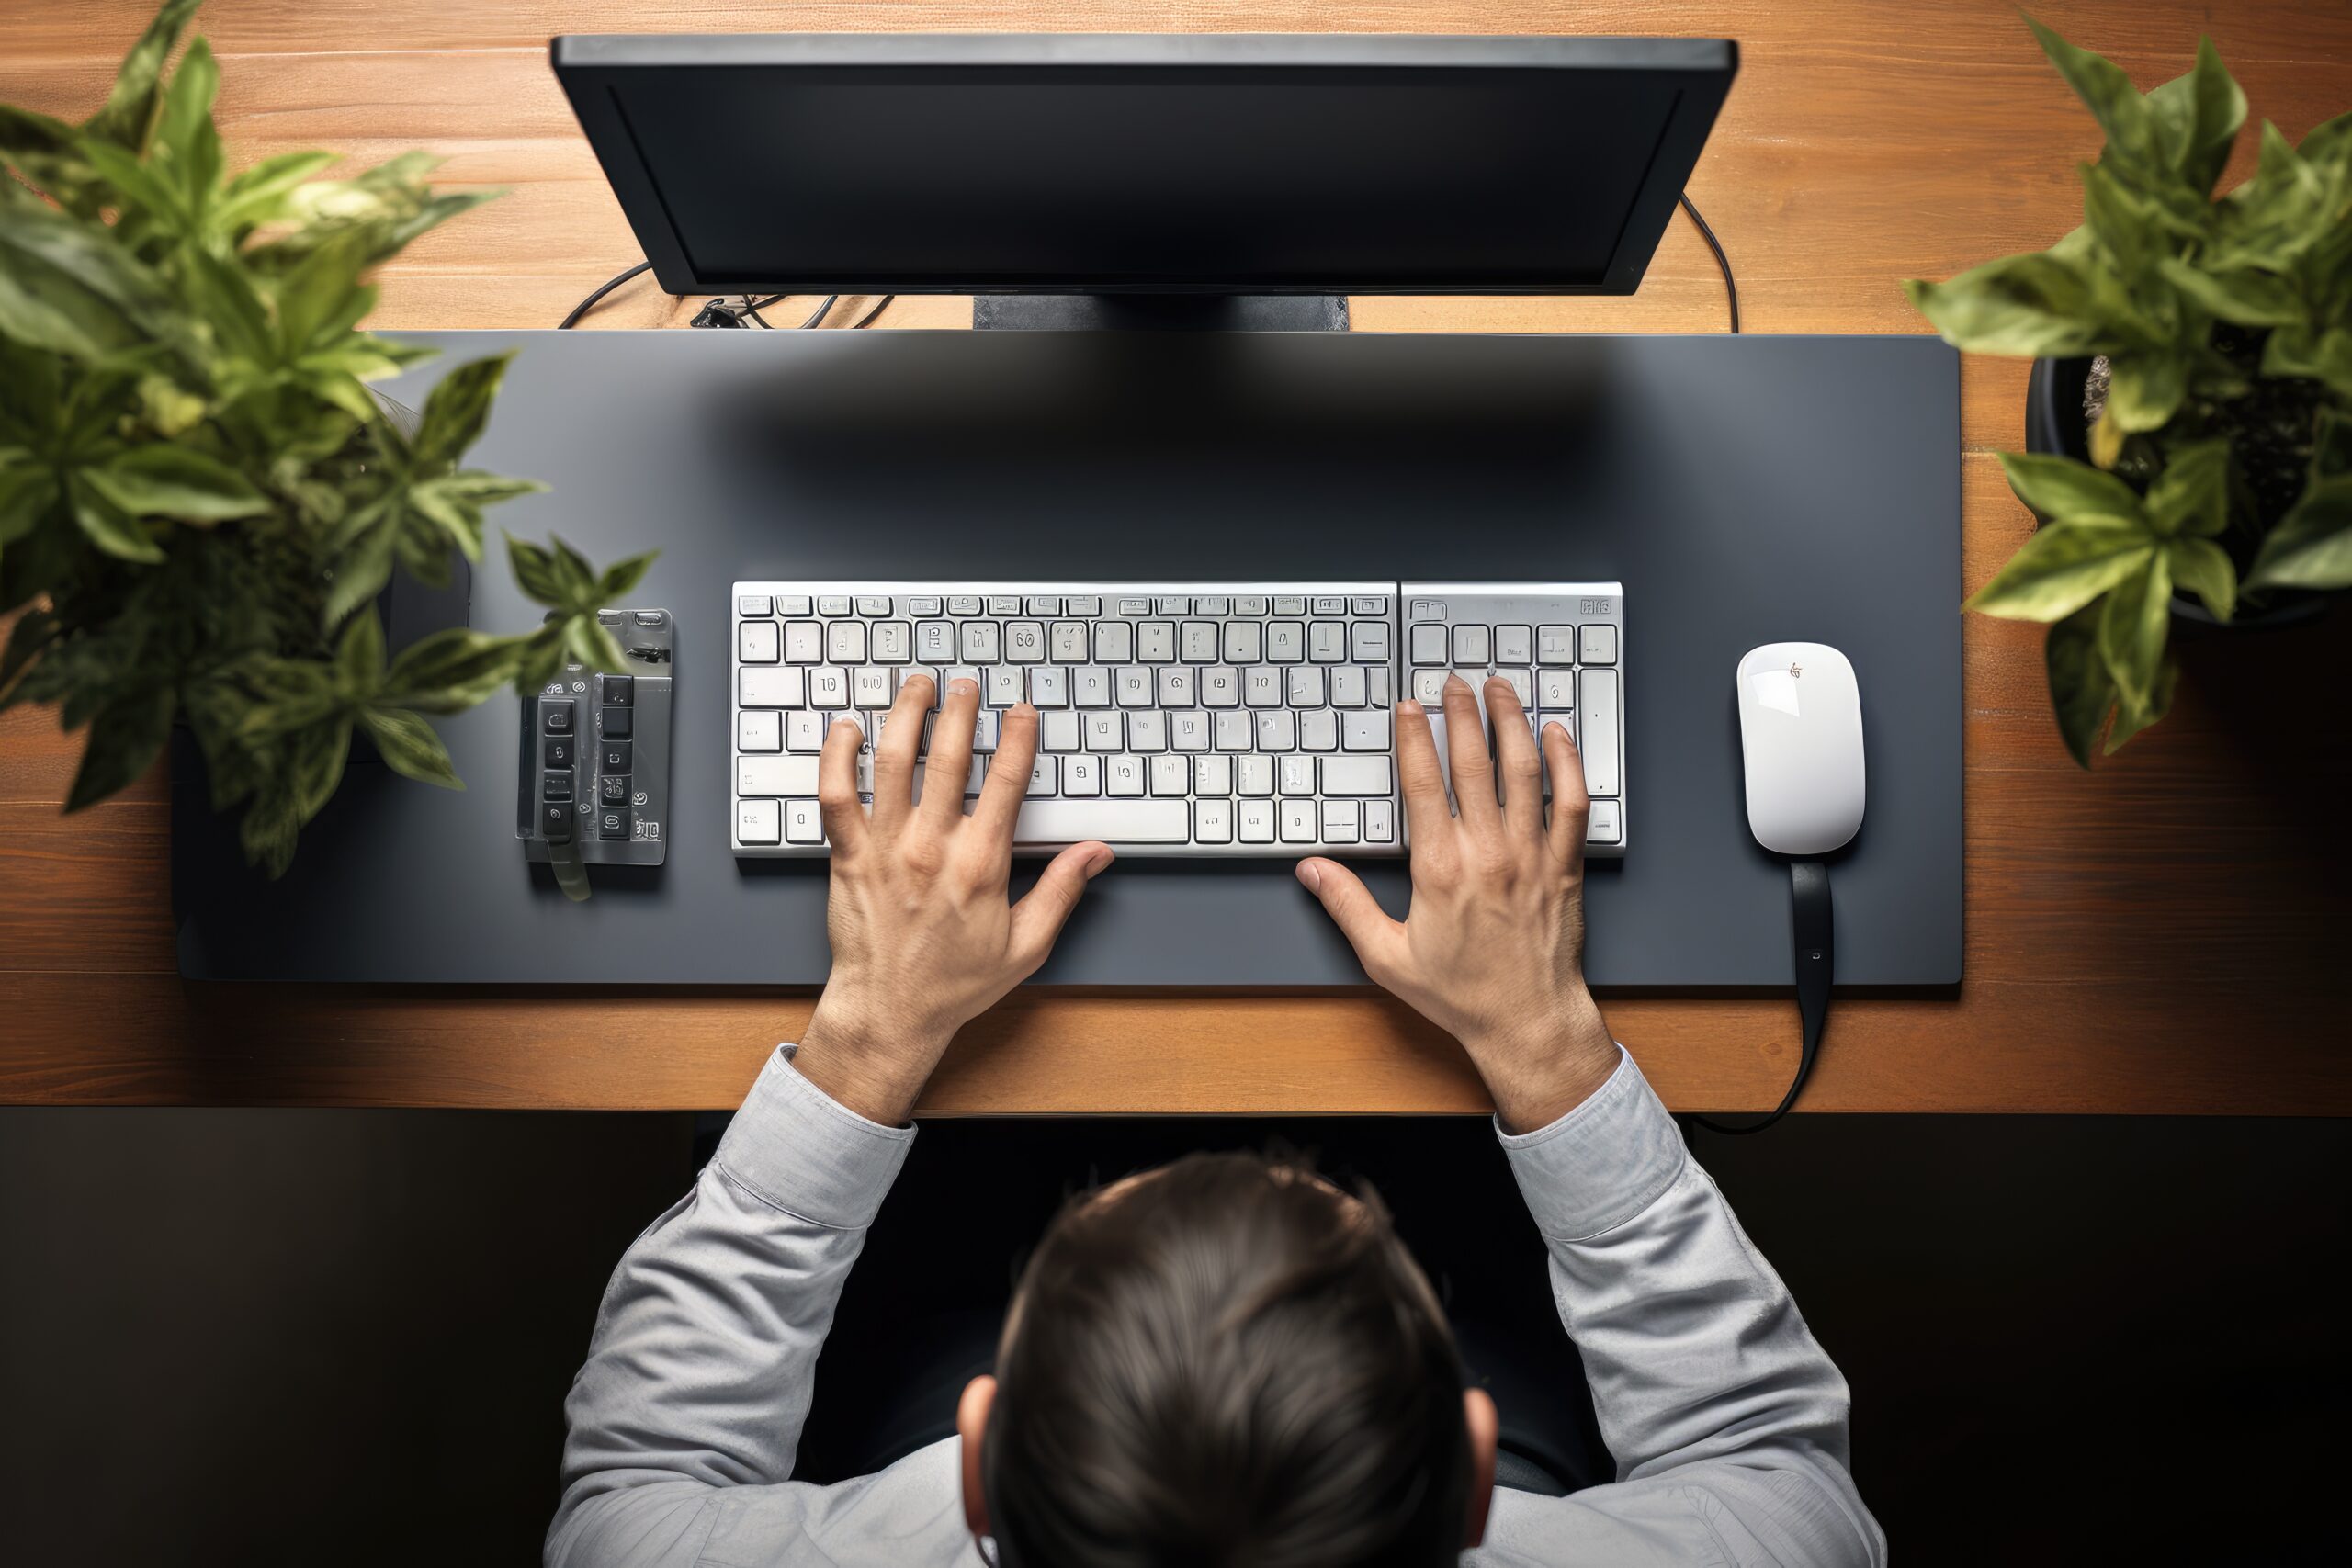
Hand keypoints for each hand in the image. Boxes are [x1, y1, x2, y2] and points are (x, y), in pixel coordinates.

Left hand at [795, 676, 1112, 1124]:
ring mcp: (886, 847)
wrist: (890, 1013)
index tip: (1022, 713)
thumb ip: (1062, 891)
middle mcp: (932, 847)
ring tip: (917, 687)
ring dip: (906, 715)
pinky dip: (837, 755)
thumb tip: (1096, 853)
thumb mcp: (1027, 944)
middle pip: (949, 758)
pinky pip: (835, 794)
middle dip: (961, 711)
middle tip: (966, 686)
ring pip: (892, 762)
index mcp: (981, 865)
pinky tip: (847, 729)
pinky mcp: (848, 855)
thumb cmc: (954, 984)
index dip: (1018, 739)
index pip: (1007, 784)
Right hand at [1297, 674, 1617, 1133]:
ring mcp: (1531, 855)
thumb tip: (1312, 871)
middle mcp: (1488, 852)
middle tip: (1454, 683)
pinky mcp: (1563, 865)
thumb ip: (1347, 905)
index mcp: (1441, 868)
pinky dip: (1566, 763)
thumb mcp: (1386, 956)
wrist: (1526, 1021)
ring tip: (1500, 690)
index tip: (1411, 706)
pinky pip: (1571, 802)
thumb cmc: (1461, 994)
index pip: (1424, 782)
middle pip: (1473, 762)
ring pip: (1523, 771)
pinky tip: (1556, 736)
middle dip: (1462, 713)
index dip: (1415, 735)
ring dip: (1511, 722)